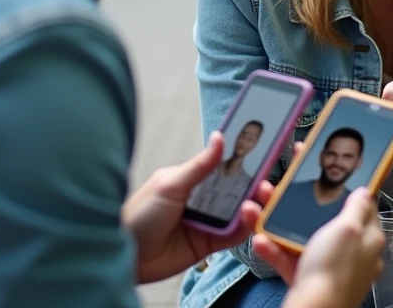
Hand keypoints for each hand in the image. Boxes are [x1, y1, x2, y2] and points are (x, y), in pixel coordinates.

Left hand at [123, 131, 269, 283]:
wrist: (124, 256)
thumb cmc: (139, 215)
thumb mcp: (170, 184)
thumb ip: (200, 165)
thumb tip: (220, 136)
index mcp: (194, 179)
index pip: (226, 166)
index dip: (245, 159)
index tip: (265, 148)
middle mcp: (205, 198)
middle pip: (238, 189)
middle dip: (255, 183)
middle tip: (268, 180)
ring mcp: (209, 221)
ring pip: (241, 211)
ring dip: (254, 204)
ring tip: (261, 198)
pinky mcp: (211, 243)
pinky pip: (235, 235)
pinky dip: (247, 227)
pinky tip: (251, 218)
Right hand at [253, 188, 385, 305]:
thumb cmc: (334, 268)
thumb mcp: (349, 229)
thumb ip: (357, 207)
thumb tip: (365, 191)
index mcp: (368, 238)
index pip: (362, 208)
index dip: (345, 188)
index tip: (325, 174)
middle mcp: (349, 253)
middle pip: (324, 220)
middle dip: (298, 203)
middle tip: (278, 187)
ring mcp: (326, 268)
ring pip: (300, 238)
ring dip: (276, 223)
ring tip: (255, 207)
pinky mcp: (306, 281)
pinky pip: (288, 260)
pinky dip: (273, 250)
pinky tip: (258, 240)